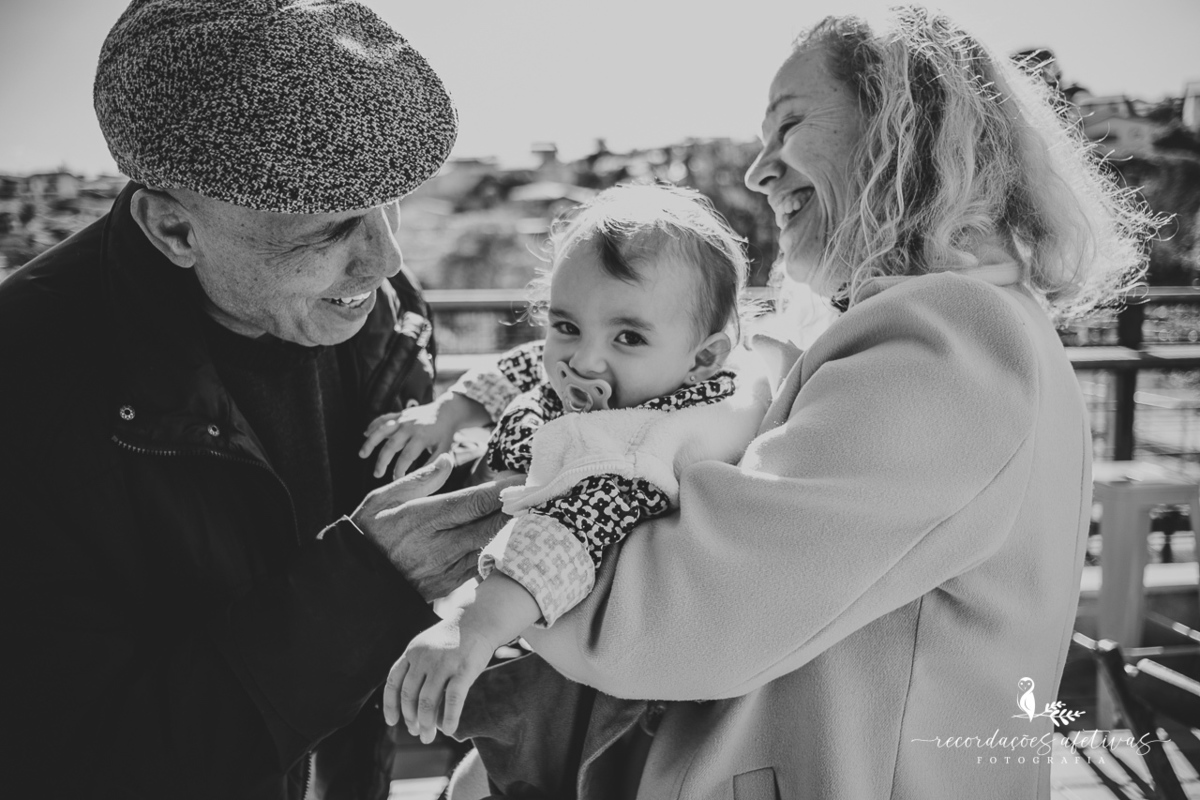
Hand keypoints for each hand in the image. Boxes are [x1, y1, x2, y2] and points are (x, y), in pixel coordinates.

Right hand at [352, 455, 523, 600]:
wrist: (350, 584)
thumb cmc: (365, 535)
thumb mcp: (382, 500)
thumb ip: (418, 480)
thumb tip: (447, 460)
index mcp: (423, 518)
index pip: (472, 502)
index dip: (501, 491)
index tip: (522, 481)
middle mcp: (437, 545)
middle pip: (489, 526)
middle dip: (514, 512)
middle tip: (535, 499)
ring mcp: (443, 569)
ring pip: (487, 549)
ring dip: (508, 534)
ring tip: (528, 519)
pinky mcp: (445, 587)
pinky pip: (478, 569)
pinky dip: (494, 555)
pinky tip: (506, 544)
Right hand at [360, 394, 489, 478]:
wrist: (447, 411)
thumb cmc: (445, 435)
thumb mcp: (444, 450)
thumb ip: (433, 464)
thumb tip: (422, 479)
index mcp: (422, 437)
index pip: (407, 456)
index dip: (400, 469)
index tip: (396, 479)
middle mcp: (410, 427)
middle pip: (391, 445)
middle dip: (382, 461)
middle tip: (377, 474)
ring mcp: (403, 419)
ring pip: (382, 430)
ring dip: (371, 442)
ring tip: (362, 455)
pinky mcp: (400, 414)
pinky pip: (384, 418)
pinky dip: (373, 425)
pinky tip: (365, 435)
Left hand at [383, 614, 497, 740]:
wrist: (480, 619)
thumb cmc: (454, 638)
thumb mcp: (427, 646)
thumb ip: (415, 668)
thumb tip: (410, 705)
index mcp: (412, 652)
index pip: (393, 682)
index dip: (391, 705)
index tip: (393, 722)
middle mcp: (424, 658)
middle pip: (410, 697)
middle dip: (411, 720)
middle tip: (417, 733)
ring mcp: (443, 663)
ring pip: (428, 703)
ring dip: (427, 725)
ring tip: (429, 737)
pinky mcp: (464, 670)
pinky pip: (453, 701)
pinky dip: (449, 719)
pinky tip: (449, 730)